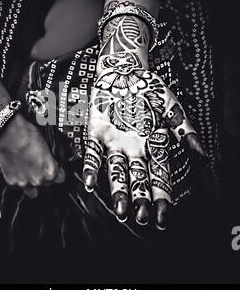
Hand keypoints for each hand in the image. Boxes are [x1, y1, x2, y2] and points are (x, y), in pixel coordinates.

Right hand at [0, 113, 64, 198]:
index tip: (56, 168)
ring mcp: (24, 182)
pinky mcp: (11, 181)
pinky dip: (20, 180)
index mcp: (50, 171)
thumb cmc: (28, 135)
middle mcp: (38, 179)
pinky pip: (19, 186)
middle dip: (45, 176)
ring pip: (33, 191)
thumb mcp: (48, 145)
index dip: (58, 171)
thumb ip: (51, 159)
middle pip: (47, 184)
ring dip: (33, 182)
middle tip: (40, 166)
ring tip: (30, 172)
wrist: (9, 133)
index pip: (60, 178)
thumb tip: (52, 161)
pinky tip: (19, 171)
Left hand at [83, 62, 205, 229]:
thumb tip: (200, 154)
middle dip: (139, 198)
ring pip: (116, 171)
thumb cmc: (148, 89)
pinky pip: (93, 153)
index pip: (159, 175)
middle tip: (140, 218)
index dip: (161, 196)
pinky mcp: (96, 132)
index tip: (163, 216)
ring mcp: (114, 142)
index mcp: (152, 144)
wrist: (124, 71)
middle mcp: (133, 148)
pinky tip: (90, 184)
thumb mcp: (171, 108)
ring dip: (118, 190)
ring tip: (120, 210)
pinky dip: (92, 168)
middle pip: (137, 178)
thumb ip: (185, 130)